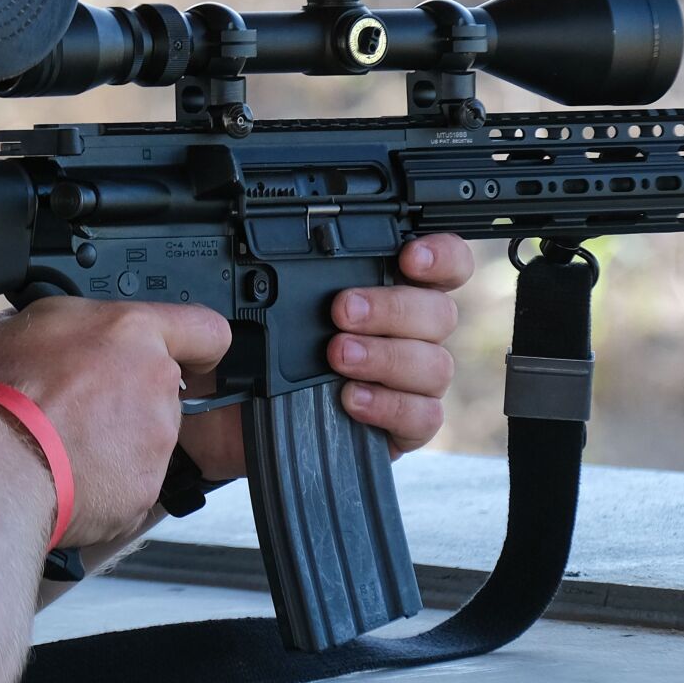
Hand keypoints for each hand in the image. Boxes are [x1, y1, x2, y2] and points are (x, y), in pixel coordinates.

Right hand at [0, 297, 230, 547]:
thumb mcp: (4, 328)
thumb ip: (46, 325)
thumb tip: (36, 331)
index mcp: (129, 332)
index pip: (203, 328)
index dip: (194, 342)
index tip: (183, 353)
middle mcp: (155, 384)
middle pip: (163, 388)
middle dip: (128, 397)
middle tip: (79, 405)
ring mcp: (156, 441)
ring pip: (147, 437)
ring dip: (116, 441)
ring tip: (62, 446)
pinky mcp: (145, 490)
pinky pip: (132, 482)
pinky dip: (106, 483)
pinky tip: (65, 476)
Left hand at [179, 233, 473, 479]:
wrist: (240, 414)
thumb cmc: (261, 352)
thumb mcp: (259, 308)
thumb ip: (278, 281)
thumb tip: (260, 265)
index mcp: (390, 289)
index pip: (443, 264)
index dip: (440, 256)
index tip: (408, 257)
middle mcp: (410, 333)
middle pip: (439, 312)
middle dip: (392, 307)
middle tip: (342, 310)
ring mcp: (412, 382)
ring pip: (435, 364)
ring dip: (386, 357)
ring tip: (337, 356)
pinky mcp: (405, 426)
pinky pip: (424, 417)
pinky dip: (390, 406)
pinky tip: (352, 399)